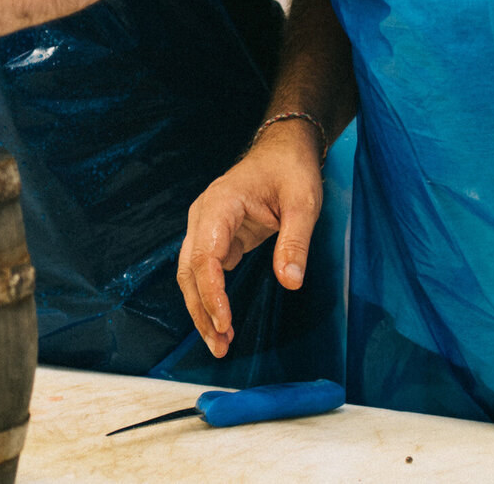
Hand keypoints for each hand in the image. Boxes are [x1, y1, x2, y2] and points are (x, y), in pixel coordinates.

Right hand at [179, 119, 324, 357]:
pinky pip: (205, 271)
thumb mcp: (303, 202)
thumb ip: (295, 242)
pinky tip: (223, 321)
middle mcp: (204, 217)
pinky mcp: (217, 237)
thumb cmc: (292, 170)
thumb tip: (291, 282)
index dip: (211, 293)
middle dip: (201, 310)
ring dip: (202, 308)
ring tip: (220, 342)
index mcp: (219, 204)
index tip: (224, 322)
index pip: (204, 256)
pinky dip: (211, 297)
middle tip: (220, 345)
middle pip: (189, 270)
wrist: (284, 149)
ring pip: (192, 274)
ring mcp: (207, 227)